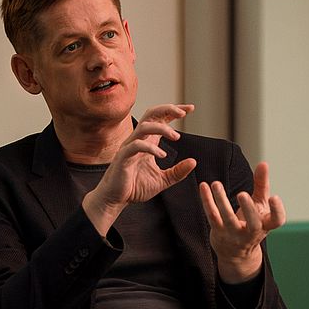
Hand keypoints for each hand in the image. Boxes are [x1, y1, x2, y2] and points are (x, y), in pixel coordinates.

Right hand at [82, 103, 197, 234]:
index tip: (190, 108)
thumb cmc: (135, 187)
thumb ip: (178, 172)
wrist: (115, 199)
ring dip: (161, 128)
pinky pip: (136, 146)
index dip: (174, 111)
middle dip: (167, 109)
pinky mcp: (123, 157)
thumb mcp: (163, 180)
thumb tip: (193, 162)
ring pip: (144, 127)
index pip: (161, 118)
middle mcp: (139, 140)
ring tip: (176, 136)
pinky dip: (150, 148)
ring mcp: (130, 147)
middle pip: (151, 114)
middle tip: (183, 112)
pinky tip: (162, 155)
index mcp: (148, 141)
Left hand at [199, 160, 286, 283]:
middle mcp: (252, 233)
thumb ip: (261, 184)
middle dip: (248, 209)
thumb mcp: (259, 205)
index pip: (277, 220)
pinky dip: (207, 201)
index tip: (274, 197)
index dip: (277, 210)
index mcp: (266, 225)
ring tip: (216, 184)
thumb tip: (264, 163)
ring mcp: (234, 234)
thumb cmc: (250, 224)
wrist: (236, 254)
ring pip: (227, 219)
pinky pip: (212, 216)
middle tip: (243, 194)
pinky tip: (203, 186)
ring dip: (221, 201)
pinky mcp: (219, 233)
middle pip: (253, 224)